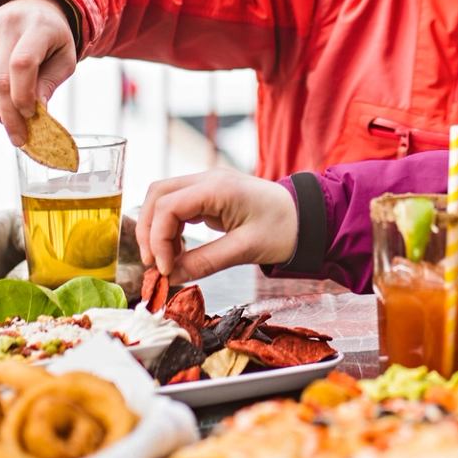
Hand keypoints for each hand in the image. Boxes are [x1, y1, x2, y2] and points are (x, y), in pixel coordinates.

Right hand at [0, 0, 77, 145]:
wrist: (30, 5)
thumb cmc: (52, 38)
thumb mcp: (64, 58)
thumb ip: (50, 83)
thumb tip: (36, 114)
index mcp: (38, 26)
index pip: (22, 65)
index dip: (23, 96)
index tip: (32, 118)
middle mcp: (7, 24)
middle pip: (0, 81)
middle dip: (10, 116)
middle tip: (20, 140)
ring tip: (14, 123)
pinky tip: (2, 104)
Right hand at [136, 169, 298, 284]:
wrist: (308, 217)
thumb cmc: (284, 229)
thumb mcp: (246, 250)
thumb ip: (206, 262)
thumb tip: (171, 277)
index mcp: (218, 188)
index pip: (168, 206)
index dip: (158, 238)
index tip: (165, 269)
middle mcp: (208, 180)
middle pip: (157, 195)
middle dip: (148, 230)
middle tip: (155, 264)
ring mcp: (208, 185)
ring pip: (163, 199)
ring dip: (157, 229)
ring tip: (167, 261)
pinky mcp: (210, 196)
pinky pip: (177, 207)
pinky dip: (170, 228)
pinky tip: (178, 251)